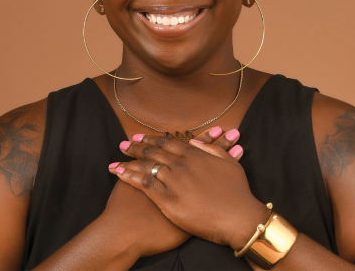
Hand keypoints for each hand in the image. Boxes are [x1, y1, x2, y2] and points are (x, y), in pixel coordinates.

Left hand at [110, 131, 268, 251]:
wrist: (238, 217)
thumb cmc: (237, 192)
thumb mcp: (230, 164)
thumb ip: (213, 149)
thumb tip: (197, 141)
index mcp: (197, 155)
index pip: (170, 142)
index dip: (154, 138)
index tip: (142, 136)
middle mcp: (183, 165)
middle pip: (154, 151)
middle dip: (137, 146)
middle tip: (125, 144)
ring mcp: (174, 181)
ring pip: (146, 165)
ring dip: (129, 160)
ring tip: (117, 158)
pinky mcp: (168, 199)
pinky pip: (143, 184)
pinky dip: (129, 176)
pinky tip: (119, 173)